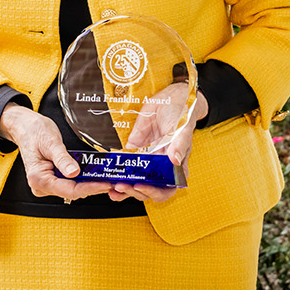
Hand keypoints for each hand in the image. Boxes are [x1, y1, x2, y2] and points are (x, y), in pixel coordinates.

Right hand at [0, 103, 114, 201]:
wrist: (24, 127)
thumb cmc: (34, 132)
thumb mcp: (51, 142)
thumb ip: (63, 159)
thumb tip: (75, 173)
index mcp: (38, 179)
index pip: (69, 190)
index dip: (90, 188)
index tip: (105, 183)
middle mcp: (41, 186)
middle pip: (72, 192)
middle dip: (92, 187)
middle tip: (112, 181)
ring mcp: (46, 184)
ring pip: (72, 189)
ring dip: (89, 184)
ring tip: (106, 178)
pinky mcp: (51, 180)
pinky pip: (69, 183)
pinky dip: (82, 179)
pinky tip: (94, 175)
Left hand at [106, 85, 208, 204]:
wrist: (172, 97)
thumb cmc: (183, 115)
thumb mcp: (183, 129)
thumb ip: (179, 145)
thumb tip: (174, 160)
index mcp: (175, 167)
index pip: (165, 189)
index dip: (152, 192)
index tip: (140, 186)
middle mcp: (160, 166)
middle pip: (147, 188)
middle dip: (133, 191)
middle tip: (121, 186)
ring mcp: (147, 159)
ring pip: (134, 180)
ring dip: (123, 186)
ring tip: (111, 187)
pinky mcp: (135, 148)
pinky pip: (125, 163)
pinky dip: (116, 170)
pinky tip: (107, 173)